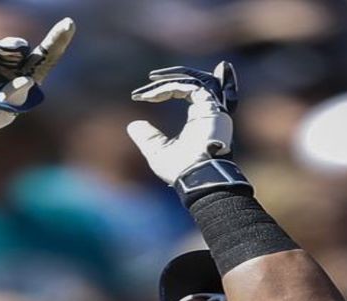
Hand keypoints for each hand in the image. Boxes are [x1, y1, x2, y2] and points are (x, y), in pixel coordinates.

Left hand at [126, 61, 237, 183]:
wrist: (196, 178)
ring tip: (152, 77)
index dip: (165, 91)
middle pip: (199, 82)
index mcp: (200, 121)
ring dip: (174, 76)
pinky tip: (154, 90)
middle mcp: (209, 112)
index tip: (140, 96)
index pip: (188, 93)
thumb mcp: (156, 150)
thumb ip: (147, 136)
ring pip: (198, 80)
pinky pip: (193, 87)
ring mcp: (213, 110)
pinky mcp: (213, 109)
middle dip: (176, 76)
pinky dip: (172, 86)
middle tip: (151, 77)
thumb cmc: (179, 170)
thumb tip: (133, 125)